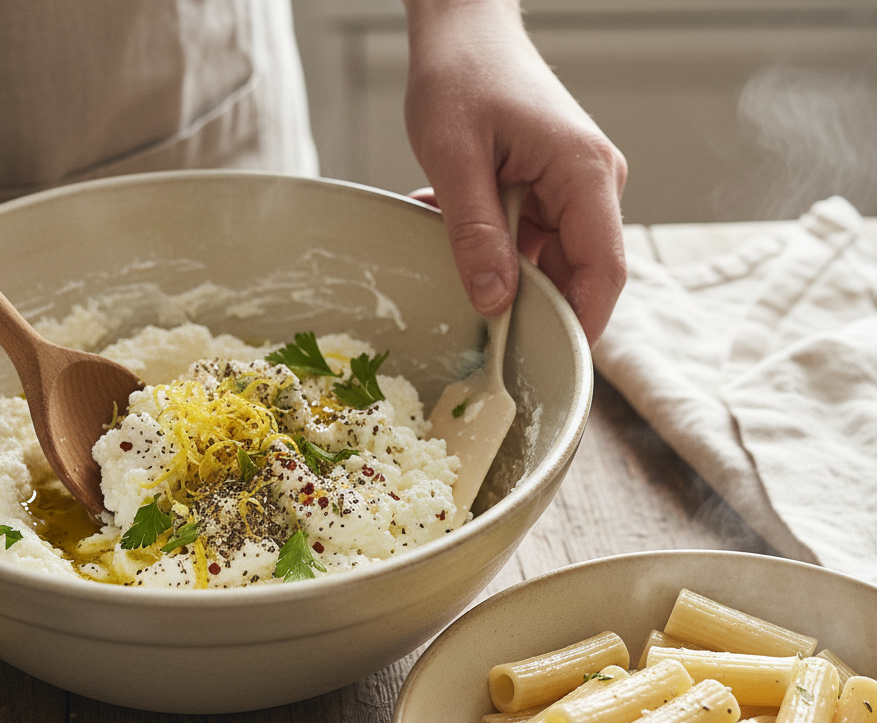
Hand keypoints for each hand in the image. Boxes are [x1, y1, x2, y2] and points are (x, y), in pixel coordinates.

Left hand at [403, 0, 626, 343]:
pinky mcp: (549, 190)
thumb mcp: (455, 157)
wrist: (463, 29)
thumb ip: (475, 232)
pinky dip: (488, 242)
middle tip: (469, 310)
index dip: (584, 325)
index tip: (551, 364)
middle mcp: (592, 185)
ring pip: (545, 261)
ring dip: (494, 265)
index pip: (603, 271)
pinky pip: (526, 240)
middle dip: (524, 299)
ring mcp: (572, 189)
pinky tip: (446, 215)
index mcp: (584, 175)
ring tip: (443, 228)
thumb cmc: (462, 74)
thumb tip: (495, 302)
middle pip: (576, 274)